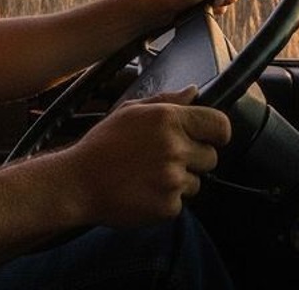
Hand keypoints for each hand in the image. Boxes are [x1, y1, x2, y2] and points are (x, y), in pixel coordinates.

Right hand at [63, 87, 230, 227]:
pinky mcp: (168, 206)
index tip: (208, 137)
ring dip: (180, 181)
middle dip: (194, 159)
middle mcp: (175, 148)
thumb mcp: (130, 111)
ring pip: (196, 182)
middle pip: (211, 157)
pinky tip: (143, 190)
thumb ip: (167, 100)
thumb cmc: (102, 145)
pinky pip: (180, 203)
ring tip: (149, 175)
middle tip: (165, 158)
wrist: (78, 182)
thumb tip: (193, 91)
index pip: (220, 125)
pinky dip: (165, 200)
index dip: (217, 132)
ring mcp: (173, 179)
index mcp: (169, 119)